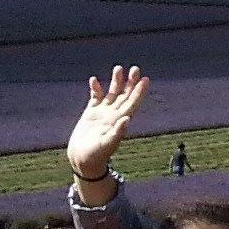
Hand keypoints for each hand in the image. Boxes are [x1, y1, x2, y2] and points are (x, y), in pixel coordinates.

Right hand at [68, 66, 150, 183]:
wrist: (83, 160)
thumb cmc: (96, 156)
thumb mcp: (107, 144)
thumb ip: (117, 132)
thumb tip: (127, 119)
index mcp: (120, 121)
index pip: (133, 103)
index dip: (139, 92)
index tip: (145, 80)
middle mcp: (114, 115)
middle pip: (125, 95)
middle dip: (130, 82)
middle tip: (135, 68)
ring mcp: (103, 113)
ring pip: (111, 93)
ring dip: (115, 81)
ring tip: (118, 68)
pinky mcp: (91, 114)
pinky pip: (95, 97)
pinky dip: (95, 88)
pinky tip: (94, 79)